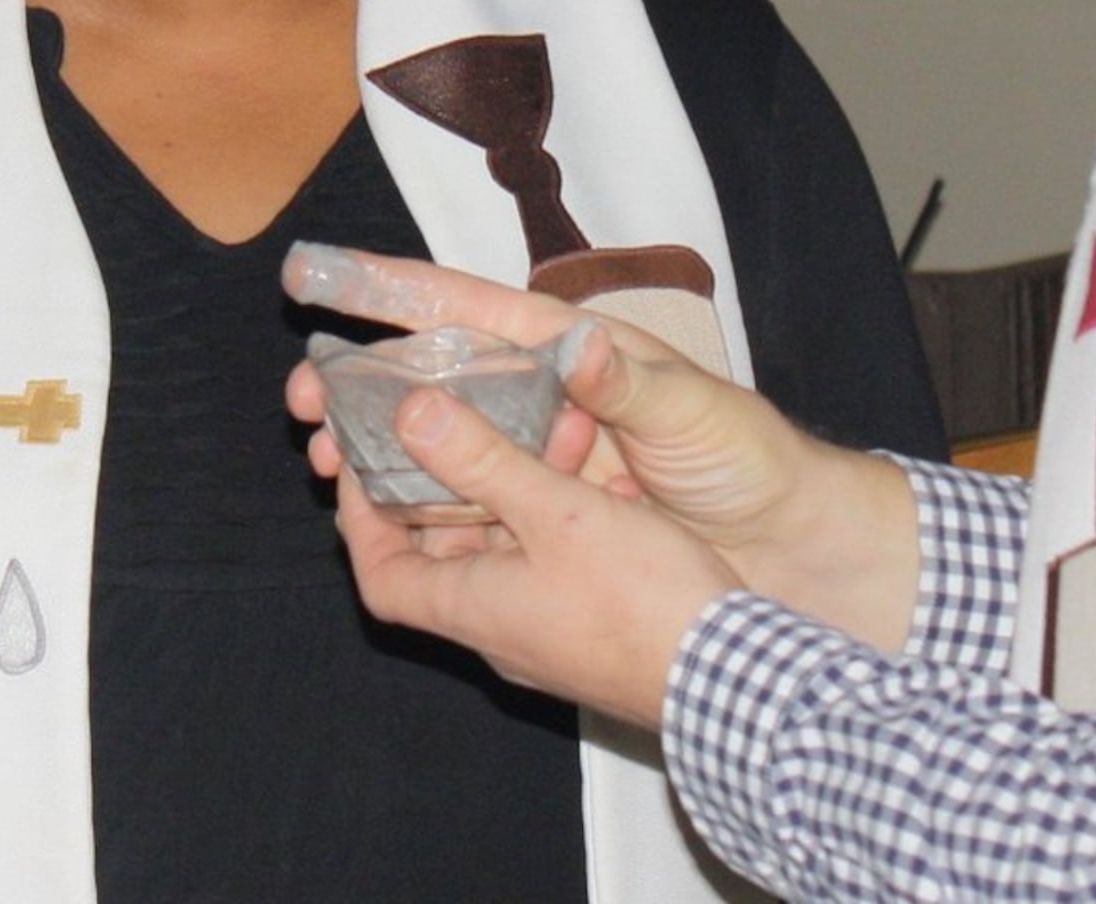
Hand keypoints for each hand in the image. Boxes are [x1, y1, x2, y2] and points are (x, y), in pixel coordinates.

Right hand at [284, 244, 919, 646]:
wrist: (788, 547)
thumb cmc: (748, 461)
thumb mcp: (694, 415)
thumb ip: (632, 385)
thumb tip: (576, 345)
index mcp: (572, 350)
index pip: (468, 306)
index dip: (393, 287)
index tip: (321, 272)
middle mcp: (543, 396)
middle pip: (433, 377)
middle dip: (362, 381)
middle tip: (300, 395)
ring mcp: (539, 457)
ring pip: (438, 444)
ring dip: (378, 449)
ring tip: (322, 459)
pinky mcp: (544, 513)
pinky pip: (468, 506)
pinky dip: (421, 509)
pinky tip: (379, 520)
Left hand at [324, 378, 745, 727]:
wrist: (732, 680)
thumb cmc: (640, 602)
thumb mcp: (555, 513)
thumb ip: (481, 460)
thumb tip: (410, 415)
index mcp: (473, 609)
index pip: (381, 574)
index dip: (362, 519)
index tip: (365, 462)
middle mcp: (501, 630)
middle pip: (445, 556)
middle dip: (451, 485)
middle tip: (461, 425)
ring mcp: (549, 634)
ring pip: (511, 553)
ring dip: (520, 491)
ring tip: (556, 433)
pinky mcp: (594, 630)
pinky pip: (560, 567)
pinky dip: (567, 518)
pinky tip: (609, 480)